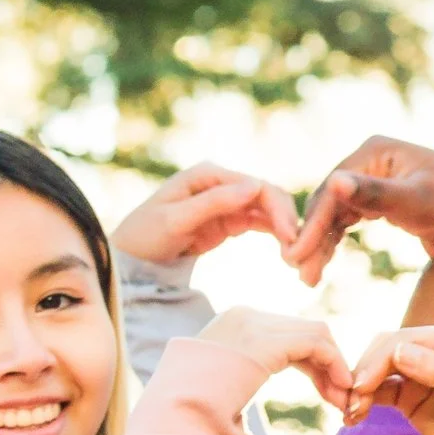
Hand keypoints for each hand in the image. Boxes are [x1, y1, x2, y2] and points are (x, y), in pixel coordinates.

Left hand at [109, 163, 299, 264]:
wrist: (132, 257)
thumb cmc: (145, 234)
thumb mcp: (175, 219)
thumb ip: (213, 203)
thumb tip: (254, 186)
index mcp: (209, 174)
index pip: (255, 186)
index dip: (278, 209)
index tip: (291, 238)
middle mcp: (223, 183)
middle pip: (268, 195)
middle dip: (289, 220)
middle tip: (301, 253)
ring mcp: (228, 201)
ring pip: (269, 210)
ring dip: (287, 230)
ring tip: (297, 259)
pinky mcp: (231, 221)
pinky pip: (262, 224)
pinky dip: (277, 236)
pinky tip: (288, 255)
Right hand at [193, 307, 352, 413]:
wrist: (178, 413)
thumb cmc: (196, 410)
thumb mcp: (223, 382)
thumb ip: (244, 372)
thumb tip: (245, 390)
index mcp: (234, 323)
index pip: (287, 333)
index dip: (314, 363)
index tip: (327, 393)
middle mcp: (246, 316)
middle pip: (304, 331)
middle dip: (328, 365)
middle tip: (341, 398)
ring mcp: (255, 325)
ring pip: (316, 334)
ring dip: (335, 367)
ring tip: (343, 399)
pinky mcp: (267, 341)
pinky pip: (315, 343)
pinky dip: (334, 364)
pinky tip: (340, 389)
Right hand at [285, 137, 433, 286]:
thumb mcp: (417, 204)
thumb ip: (377, 195)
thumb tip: (335, 180)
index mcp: (376, 150)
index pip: (334, 190)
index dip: (312, 225)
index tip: (296, 259)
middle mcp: (372, 159)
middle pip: (330, 201)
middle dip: (312, 238)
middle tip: (299, 275)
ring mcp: (374, 178)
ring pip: (335, 212)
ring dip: (319, 244)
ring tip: (308, 278)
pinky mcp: (380, 198)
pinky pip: (347, 219)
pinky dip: (333, 241)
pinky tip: (322, 264)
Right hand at [345, 323, 433, 434]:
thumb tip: (398, 350)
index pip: (407, 338)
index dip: (379, 359)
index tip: (360, 386)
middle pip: (387, 349)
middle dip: (364, 372)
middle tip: (350, 401)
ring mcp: (423, 372)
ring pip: (379, 369)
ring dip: (360, 388)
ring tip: (349, 413)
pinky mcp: (412, 397)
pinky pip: (380, 392)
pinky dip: (364, 401)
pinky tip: (353, 417)